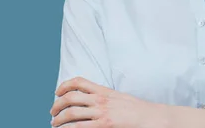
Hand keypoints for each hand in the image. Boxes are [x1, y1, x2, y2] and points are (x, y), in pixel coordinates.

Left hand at [50, 76, 167, 127]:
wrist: (151, 117)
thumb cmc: (137, 110)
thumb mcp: (119, 98)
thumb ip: (104, 97)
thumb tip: (90, 100)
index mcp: (104, 91)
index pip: (79, 82)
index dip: (64, 85)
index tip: (57, 92)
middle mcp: (100, 100)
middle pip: (70, 97)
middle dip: (56, 105)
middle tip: (53, 112)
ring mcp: (101, 113)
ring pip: (71, 112)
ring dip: (58, 119)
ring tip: (55, 124)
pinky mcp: (104, 125)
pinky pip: (79, 126)